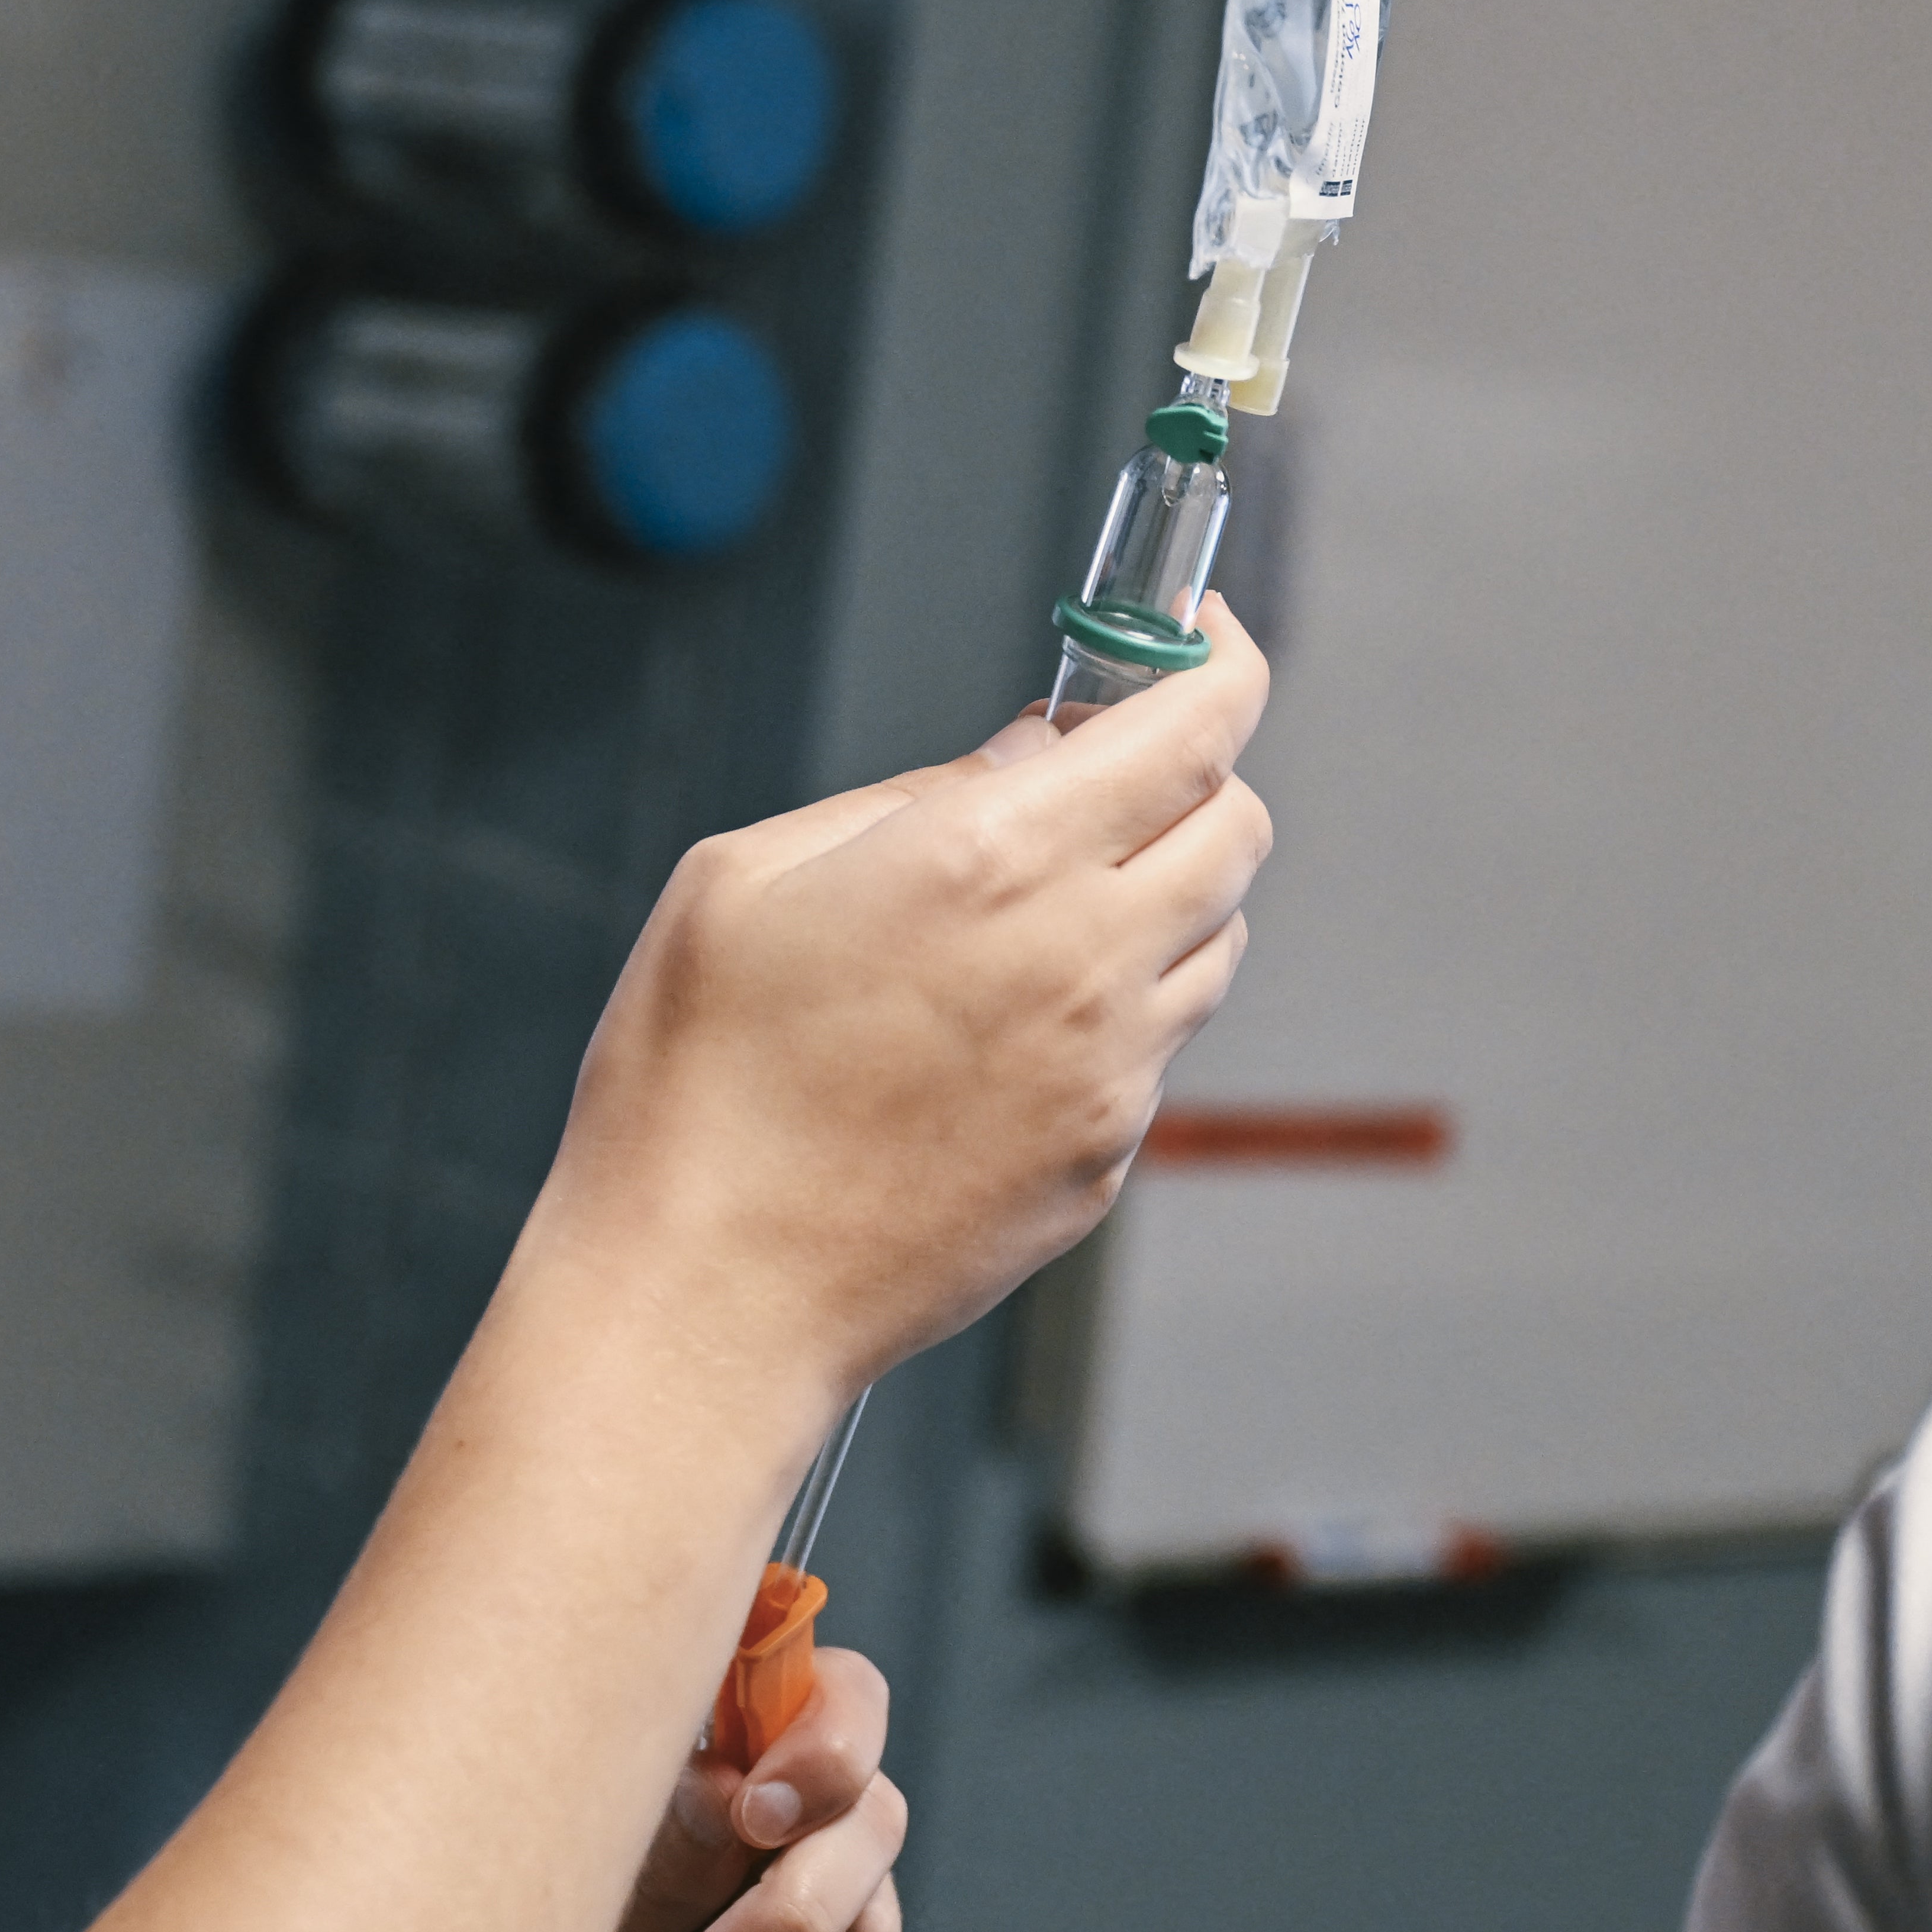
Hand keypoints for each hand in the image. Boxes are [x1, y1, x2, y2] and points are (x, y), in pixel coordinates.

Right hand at [537, 597, 1270, 1404]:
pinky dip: (1112, 1010)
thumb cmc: (695, 1081)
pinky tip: (992, 1036)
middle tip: (1097, 782)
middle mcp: (1082, 957)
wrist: (705, 1290)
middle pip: (1236, 827)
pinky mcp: (1104, 1159)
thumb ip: (910, 797)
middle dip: (1188, 780)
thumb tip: (1023, 756)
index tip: (1198, 642)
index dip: (1218, 664)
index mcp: (991, 859)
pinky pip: (1155, 1049)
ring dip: (1160, 898)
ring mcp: (1109, 1070)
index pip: (1195, 728)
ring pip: (1215, 939)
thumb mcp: (749, 878)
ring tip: (1032, 920)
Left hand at [578, 1649, 903, 1931]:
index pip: (840, 1695)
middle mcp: (807, 1818)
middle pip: (877, 1817)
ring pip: (872, 1929)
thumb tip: (723, 1788)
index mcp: (746, 1752)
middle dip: (792, 1908)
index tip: (754, 1814)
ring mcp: (838, 1906)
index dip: (827, 1745)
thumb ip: (668, 1839)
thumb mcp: (599, 1890)